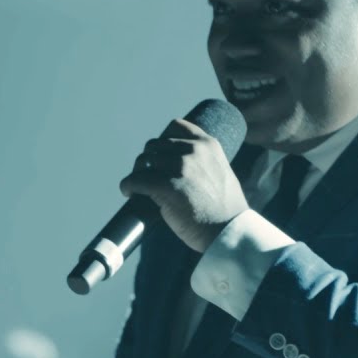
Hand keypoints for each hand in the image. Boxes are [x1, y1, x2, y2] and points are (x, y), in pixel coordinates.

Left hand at [119, 118, 248, 252]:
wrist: (229, 231)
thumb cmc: (225, 210)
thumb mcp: (221, 172)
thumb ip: (203, 161)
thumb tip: (176, 162)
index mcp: (208, 144)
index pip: (175, 126)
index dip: (162, 141)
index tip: (160, 156)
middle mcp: (194, 150)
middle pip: (155, 145)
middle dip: (148, 160)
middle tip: (146, 176)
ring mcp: (181, 167)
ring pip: (144, 161)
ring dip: (137, 173)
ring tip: (137, 186)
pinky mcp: (167, 186)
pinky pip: (136, 180)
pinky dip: (128, 185)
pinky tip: (129, 192)